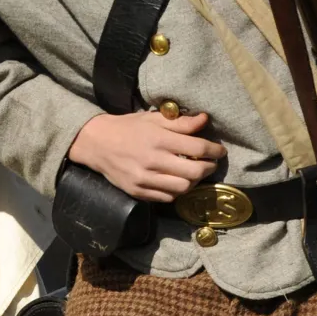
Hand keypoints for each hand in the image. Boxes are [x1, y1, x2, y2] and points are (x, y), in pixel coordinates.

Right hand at [68, 110, 225, 202]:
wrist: (96, 143)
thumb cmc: (127, 127)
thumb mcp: (152, 118)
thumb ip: (179, 122)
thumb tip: (204, 120)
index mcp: (158, 139)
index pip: (197, 147)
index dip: (214, 150)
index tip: (220, 150)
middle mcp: (153, 161)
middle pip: (194, 172)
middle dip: (209, 168)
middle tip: (211, 163)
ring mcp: (144, 179)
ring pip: (183, 188)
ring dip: (194, 182)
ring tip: (195, 173)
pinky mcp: (138, 192)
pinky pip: (167, 197)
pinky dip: (177, 191)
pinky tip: (177, 181)